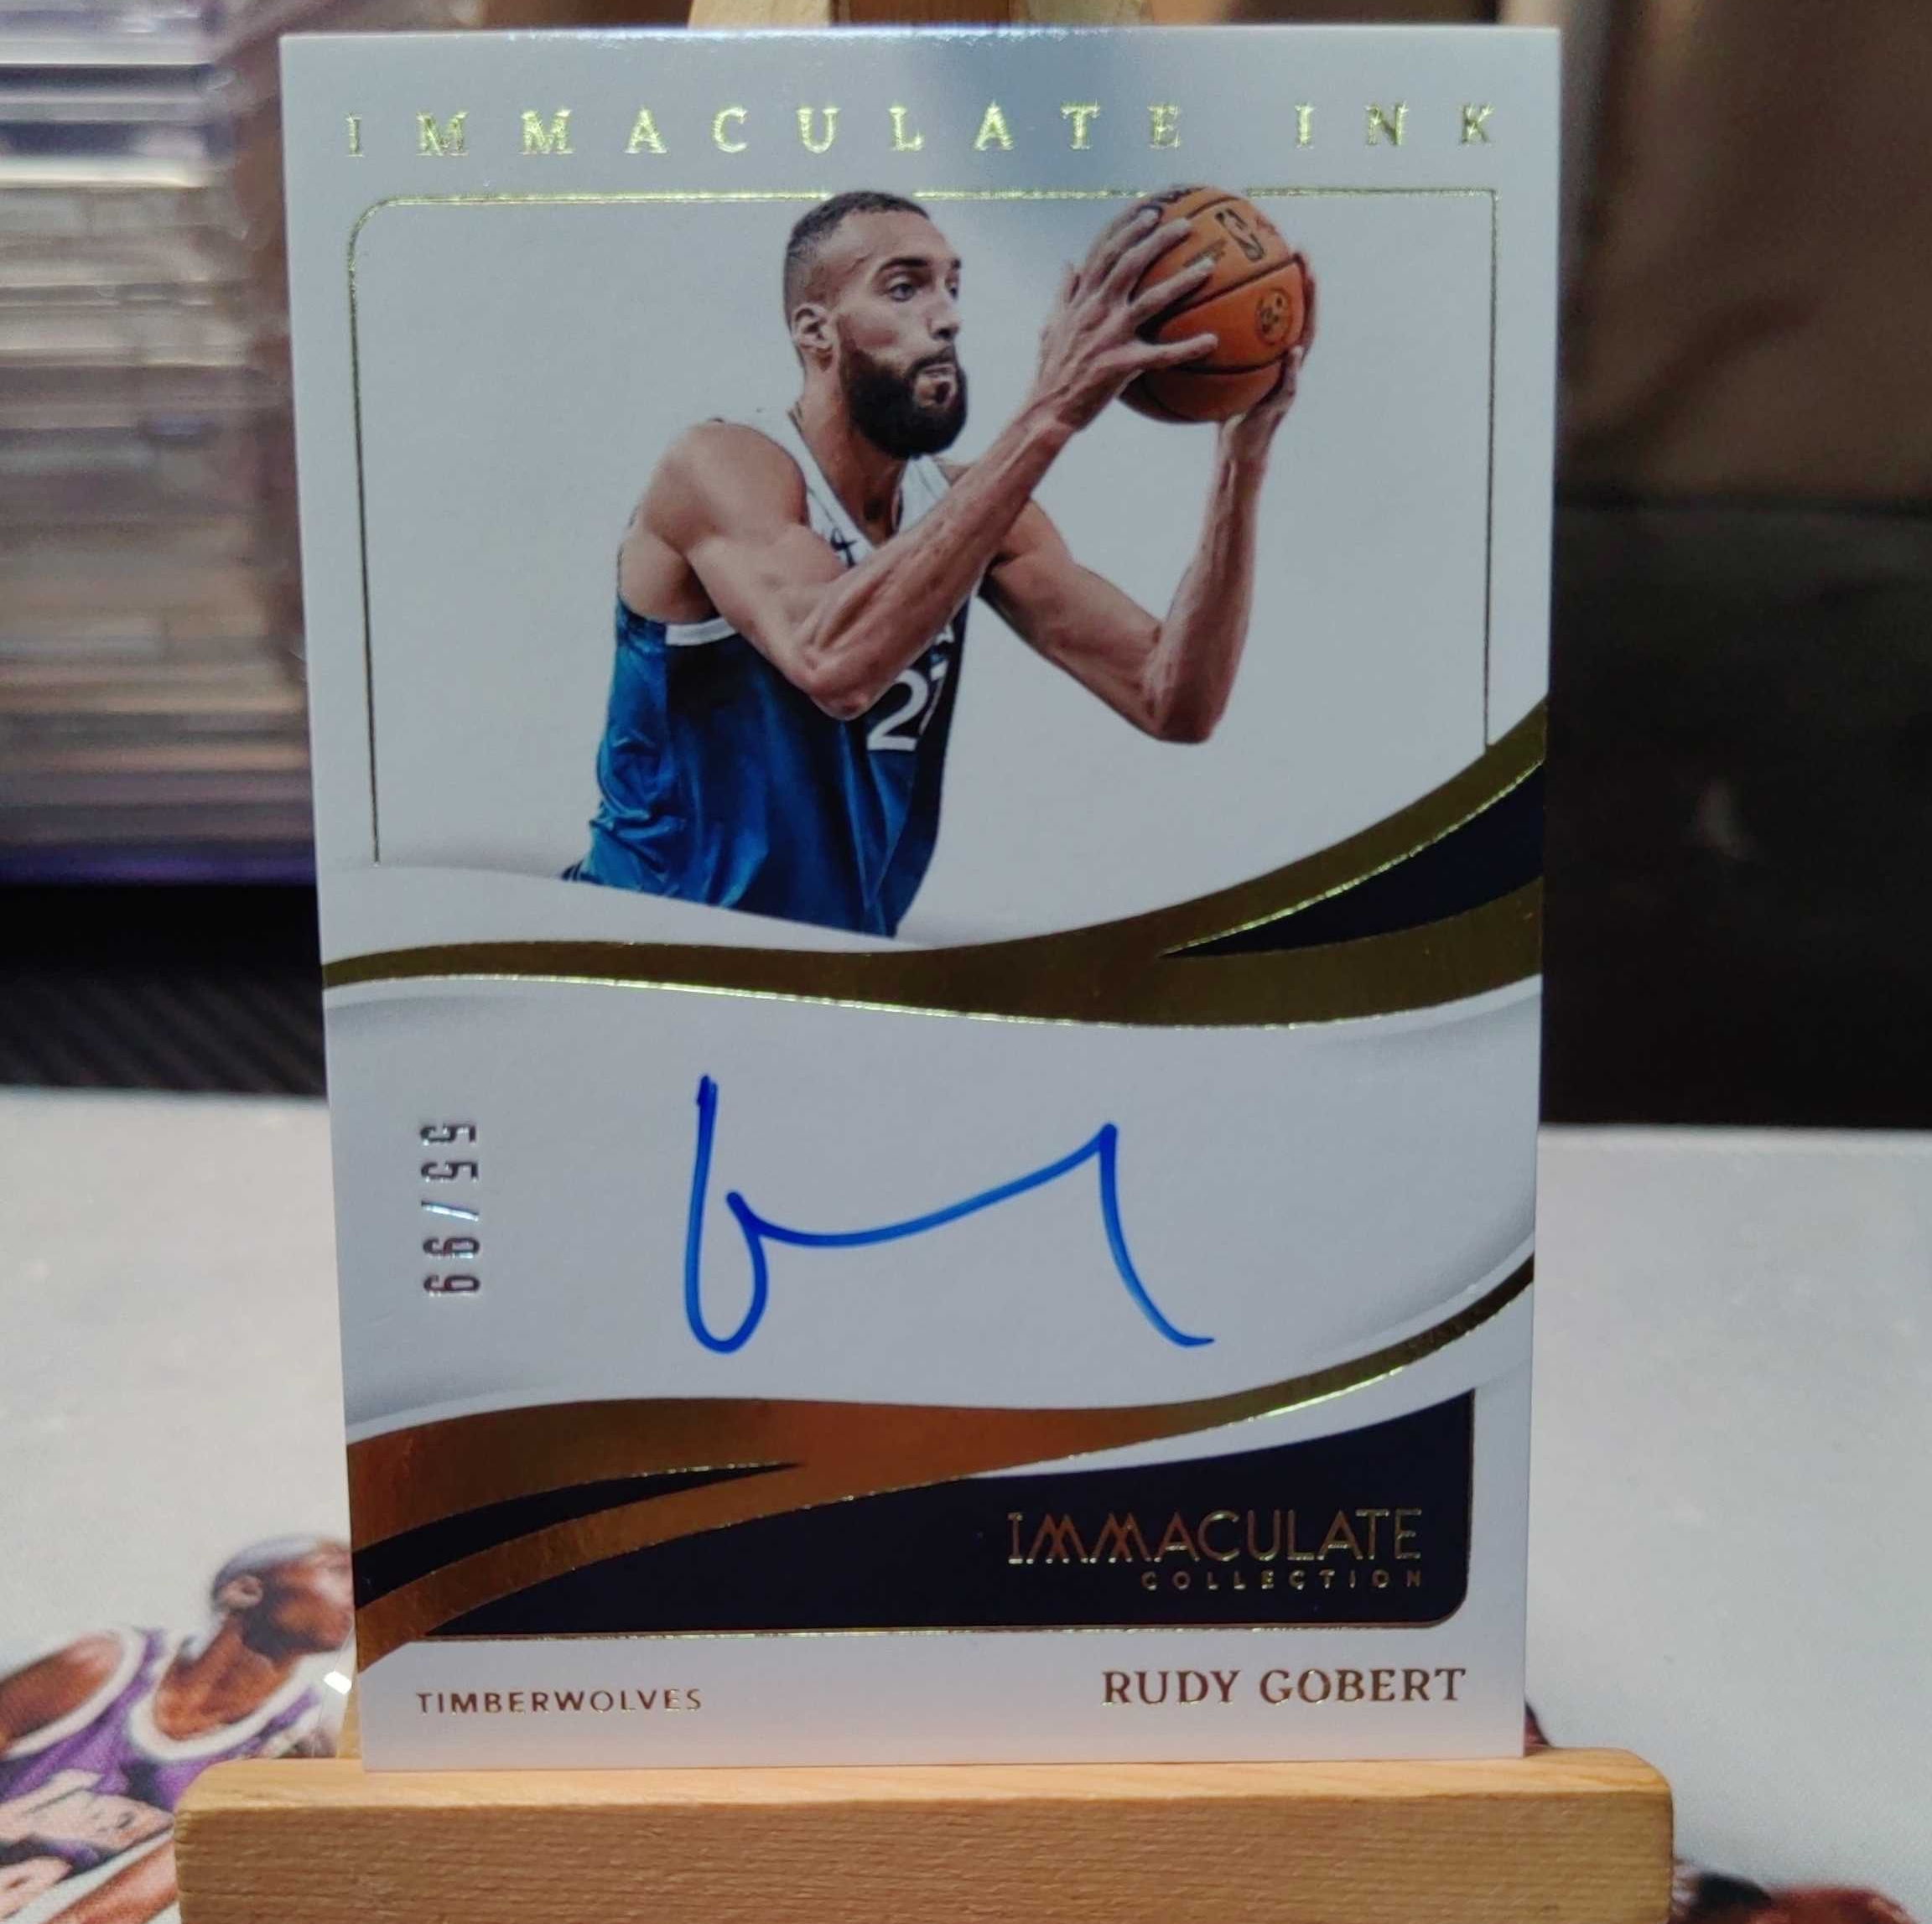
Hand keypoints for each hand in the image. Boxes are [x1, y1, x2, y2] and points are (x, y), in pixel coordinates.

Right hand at [1029, 206, 1217, 433]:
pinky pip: (1161, 355)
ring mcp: (1108, 337)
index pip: (1104, 251)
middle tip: (1186, 224)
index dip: (1127, 226)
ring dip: (1181, 281)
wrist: (1047, 411)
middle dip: (1157, 238)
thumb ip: (1063, 293)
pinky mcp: (1120, 366)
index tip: (1150, 208)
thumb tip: (1068, 264)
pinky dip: (1187, 348)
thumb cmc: (1052, 371)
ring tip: (1208, 266)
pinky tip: (1213, 341)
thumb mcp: (1051, 325)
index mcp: (1082, 299)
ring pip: (1150, 300)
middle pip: (1130, 263)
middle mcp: (1095, 310)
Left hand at [1221, 256, 1317, 461]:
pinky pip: (1290, 383)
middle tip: (1301, 251)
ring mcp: (1288, 380)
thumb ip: (1203, 344)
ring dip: (1311, 315)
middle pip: (1298, 313)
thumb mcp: (1210, 371)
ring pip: (1305, 342)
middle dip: (1304, 282)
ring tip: (1311, 291)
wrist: (1235, 450)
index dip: (1276, 274)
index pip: (1276, 305)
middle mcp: (1284, 358)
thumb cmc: (1222, 408)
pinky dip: (1293, 368)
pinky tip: (1294, 352)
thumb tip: (1174, 310)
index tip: (1274, 239)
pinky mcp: (1281, 406)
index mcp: (1269, 348)